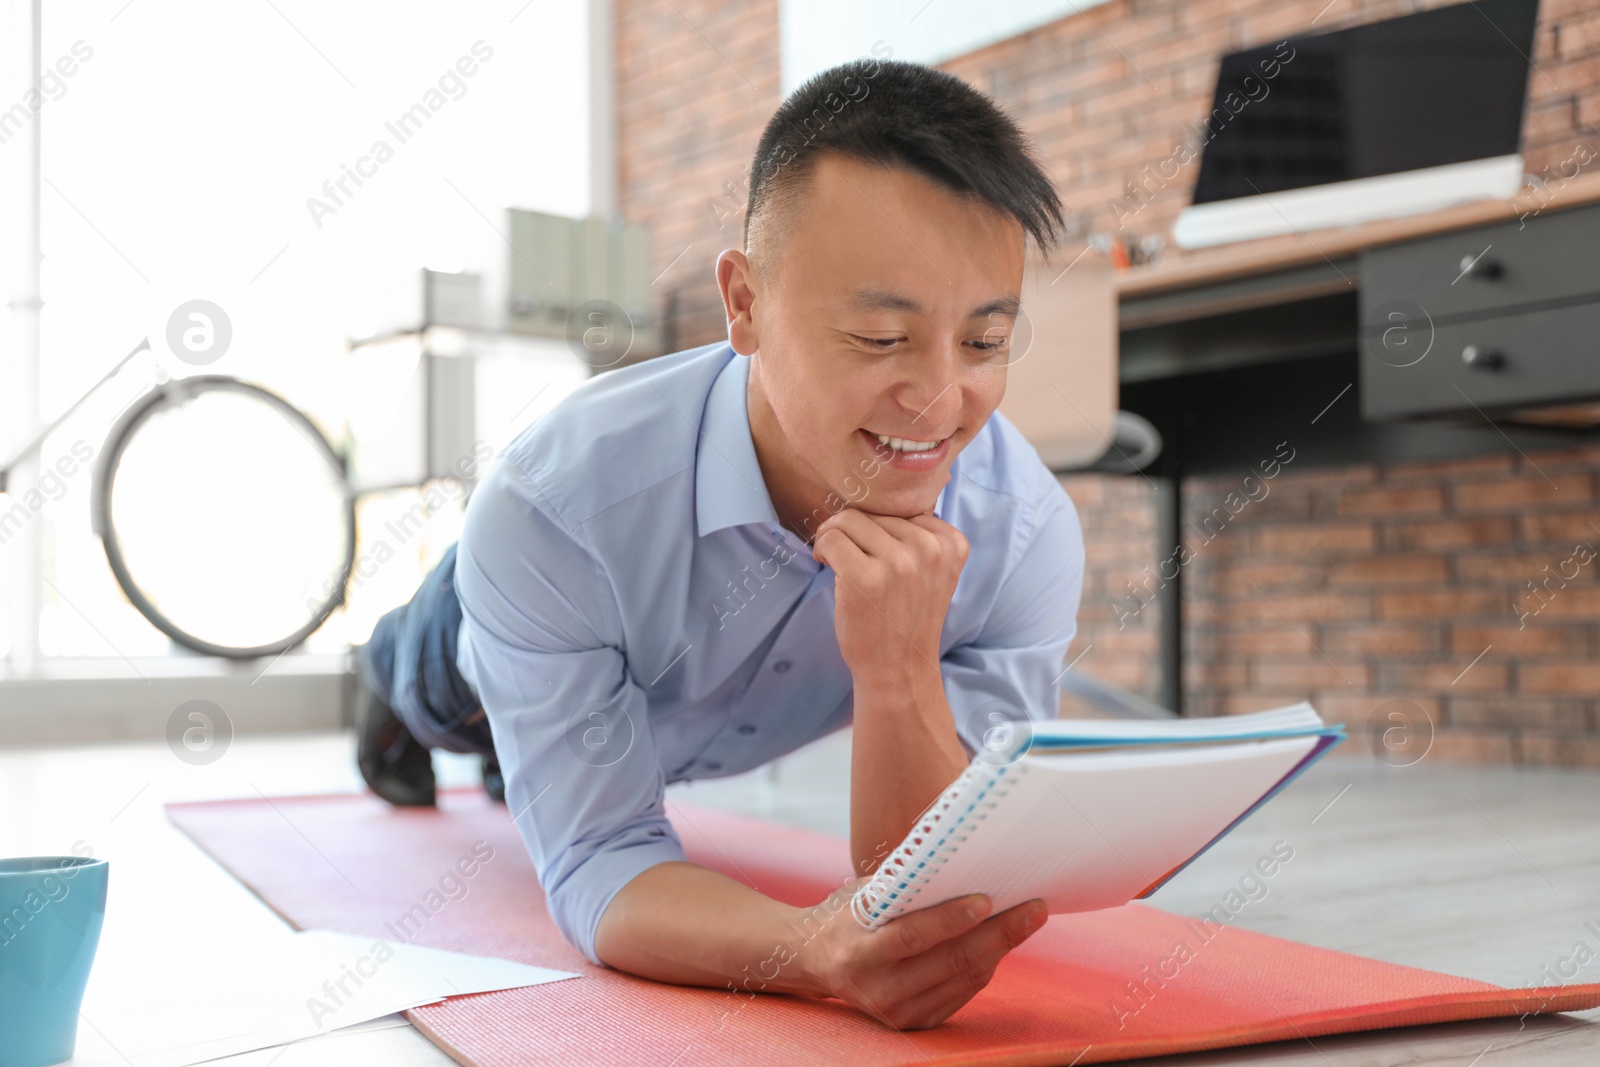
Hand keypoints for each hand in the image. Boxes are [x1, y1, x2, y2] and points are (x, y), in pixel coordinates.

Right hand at [808, 884, 1047, 1029]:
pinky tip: (1000, 941)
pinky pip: (963, 991)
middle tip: (1034, 907)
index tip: (988, 899)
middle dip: (999, 932)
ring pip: (965, 978)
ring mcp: (899, 1012)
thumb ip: (904, 889)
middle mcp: (880, 989)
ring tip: (1027, 918)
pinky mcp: (916, 1023)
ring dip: (1001, 947)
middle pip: (951, 961)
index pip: (914, 936)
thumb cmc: (846, 916)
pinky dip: (985, 964)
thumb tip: (960, 867)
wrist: (815, 961)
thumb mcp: (863, 896)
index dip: (952, 918)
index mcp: (861, 953)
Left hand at [811, 509, 967, 682]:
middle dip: (854, 530)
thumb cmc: (907, 616)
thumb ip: (919, 535)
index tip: (875, 551)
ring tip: (838, 560)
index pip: (903, 508)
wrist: (898, 668)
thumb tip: (883, 488)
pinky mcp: (865, 577)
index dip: (880, 527)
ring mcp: (899, 563)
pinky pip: (831, 538)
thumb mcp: (931, 571)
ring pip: (849, 519)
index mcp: (951, 543)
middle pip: (874, 511)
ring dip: (834, 536)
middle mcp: (930, 549)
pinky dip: (822, 548)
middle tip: (851, 557)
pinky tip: (827, 565)